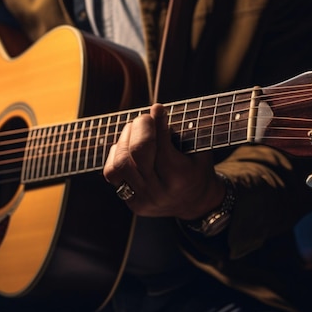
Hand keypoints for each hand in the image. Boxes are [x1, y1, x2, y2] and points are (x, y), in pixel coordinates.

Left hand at [103, 103, 225, 219]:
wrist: (194, 203)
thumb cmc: (196, 170)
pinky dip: (116, 155)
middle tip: (145, 118)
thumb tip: (157, 110)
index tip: (157, 108)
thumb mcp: (199, 151)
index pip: (162, 146)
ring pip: (120, 163)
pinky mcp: (131, 201)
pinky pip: (112, 173)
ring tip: (134, 130)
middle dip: (140, 128)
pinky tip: (126, 147)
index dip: (158, 123)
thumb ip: (183, 132)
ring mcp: (143, 198)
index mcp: (180, 177)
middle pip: (138, 152)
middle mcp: (160, 191)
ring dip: (125, 140)